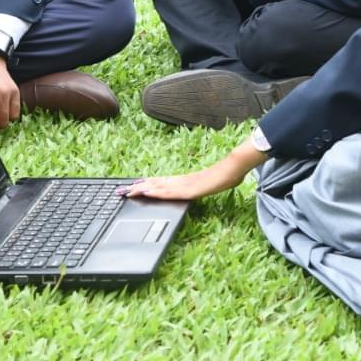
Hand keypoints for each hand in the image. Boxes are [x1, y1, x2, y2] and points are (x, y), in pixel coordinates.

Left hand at [121, 138, 267, 200]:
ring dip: (144, 190)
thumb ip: (210, 183)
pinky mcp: (190, 190)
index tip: (137, 185)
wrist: (235, 167)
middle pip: (158, 184)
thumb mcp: (216, 182)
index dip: (150, 184)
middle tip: (124, 190)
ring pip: (160, 188)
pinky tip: (148, 193)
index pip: (164, 182)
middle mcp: (184, 181)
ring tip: (129, 191)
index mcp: (188, 180)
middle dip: (141, 187)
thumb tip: (213, 182)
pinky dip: (157, 192)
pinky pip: (170, 193)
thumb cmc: (229, 174)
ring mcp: (186, 184)